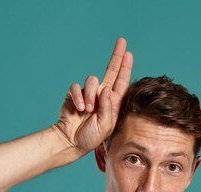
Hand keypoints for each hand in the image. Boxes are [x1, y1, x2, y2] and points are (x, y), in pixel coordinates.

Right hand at [53, 38, 132, 154]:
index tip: (129, 53)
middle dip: (116, 55)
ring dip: (90, 95)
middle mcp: (101, 95)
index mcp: (112, 102)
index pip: (121, 82)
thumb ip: (108, 107)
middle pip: (111, 70)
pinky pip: (76, 87)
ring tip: (87, 110)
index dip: (125, 68)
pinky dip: (78, 97)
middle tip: (122, 41)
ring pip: (92, 80)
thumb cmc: (91, 136)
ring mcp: (88, 93)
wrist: (71, 140)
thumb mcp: (105, 126)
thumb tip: (106, 88)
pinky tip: (79, 108)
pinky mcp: (74, 94)